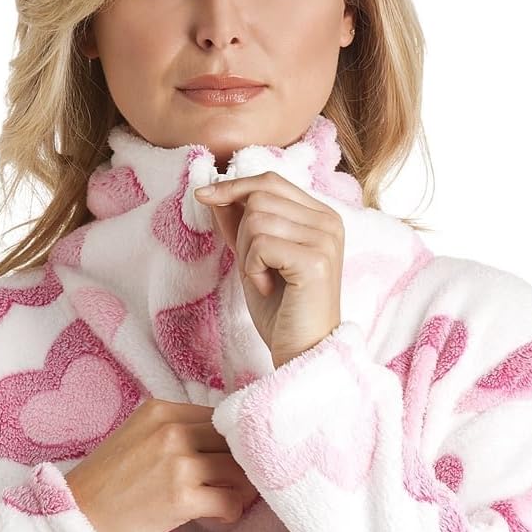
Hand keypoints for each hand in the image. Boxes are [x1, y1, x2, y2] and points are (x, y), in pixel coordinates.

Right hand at [64, 399, 259, 531]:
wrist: (74, 518)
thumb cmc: (103, 484)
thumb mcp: (135, 438)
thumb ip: (173, 432)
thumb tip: (221, 443)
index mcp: (160, 411)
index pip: (219, 418)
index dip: (230, 442)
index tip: (228, 460)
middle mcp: (171, 430)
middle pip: (232, 441)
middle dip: (240, 464)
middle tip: (235, 483)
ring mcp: (177, 463)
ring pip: (238, 470)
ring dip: (240, 489)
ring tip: (226, 501)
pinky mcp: (182, 498)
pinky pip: (231, 501)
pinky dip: (231, 512)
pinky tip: (217, 517)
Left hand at [193, 171, 343, 367]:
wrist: (301, 350)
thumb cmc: (281, 309)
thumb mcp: (254, 258)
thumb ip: (239, 223)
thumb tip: (213, 191)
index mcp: (320, 215)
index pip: (270, 181)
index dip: (234, 186)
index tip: (203, 195)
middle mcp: (329, 221)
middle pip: (260, 196)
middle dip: (242, 232)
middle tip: (255, 267)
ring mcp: (325, 239)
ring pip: (257, 219)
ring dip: (248, 254)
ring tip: (264, 280)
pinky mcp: (316, 259)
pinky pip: (261, 244)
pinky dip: (252, 269)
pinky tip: (267, 288)